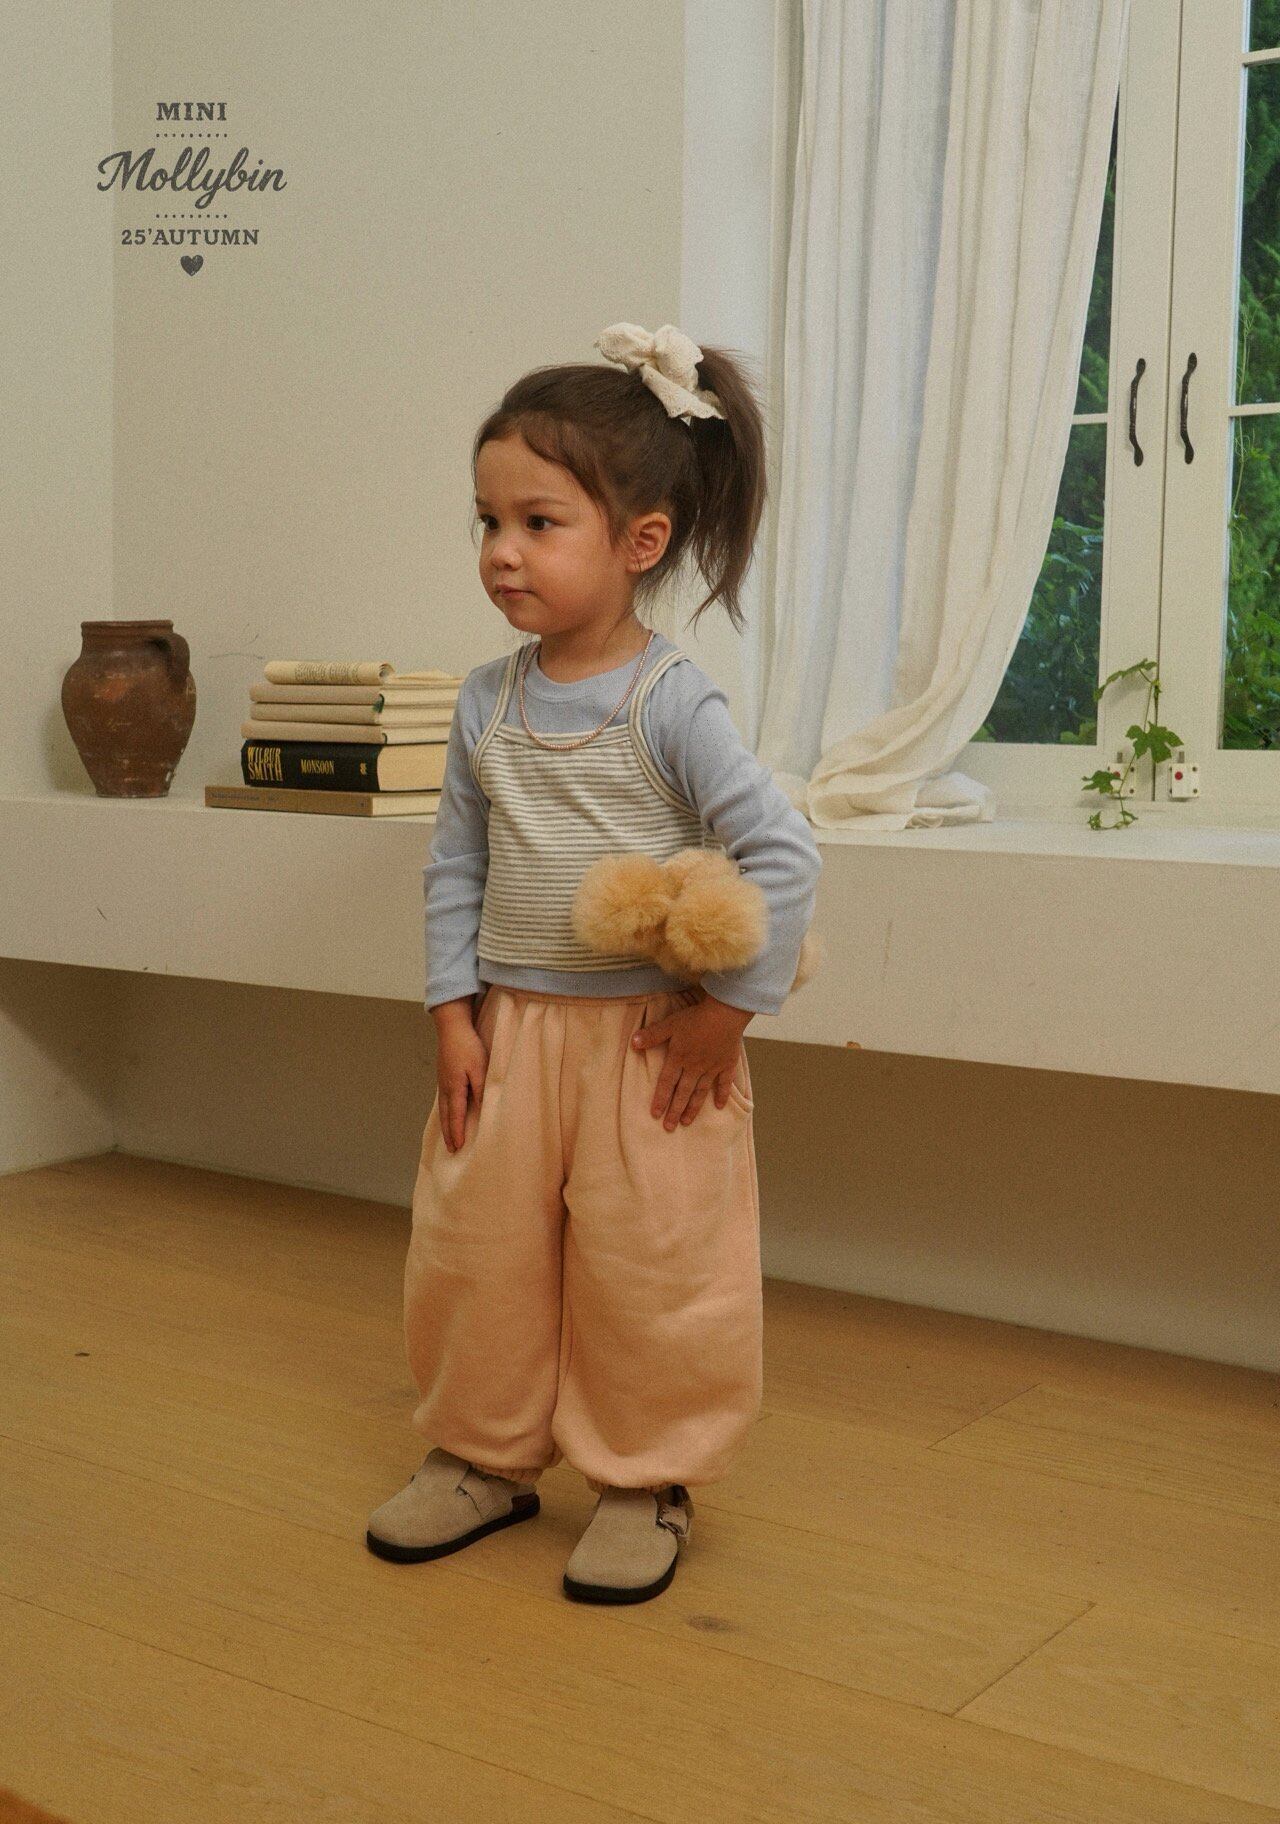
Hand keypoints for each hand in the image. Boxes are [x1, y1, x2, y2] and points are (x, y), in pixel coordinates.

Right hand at [432, 1005, 488, 1151]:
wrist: (452, 1027)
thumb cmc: (467, 1046)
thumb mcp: (480, 1068)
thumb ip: (481, 1090)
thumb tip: (483, 1110)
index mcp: (455, 1088)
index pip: (456, 1117)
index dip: (457, 1133)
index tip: (458, 1148)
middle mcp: (445, 1088)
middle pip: (446, 1116)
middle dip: (449, 1133)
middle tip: (451, 1149)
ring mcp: (442, 1081)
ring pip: (443, 1109)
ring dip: (445, 1124)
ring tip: (448, 1137)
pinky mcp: (443, 1075)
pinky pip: (443, 1100)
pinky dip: (445, 1112)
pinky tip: (448, 1112)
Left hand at [631, 989, 753, 1130]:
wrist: (725, 1013)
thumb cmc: (696, 1017)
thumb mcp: (670, 1024)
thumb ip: (652, 1035)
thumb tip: (633, 1043)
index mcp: (679, 1058)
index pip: (666, 1083)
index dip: (660, 1099)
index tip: (655, 1115)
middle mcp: (694, 1067)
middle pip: (682, 1093)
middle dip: (675, 1111)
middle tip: (669, 1127)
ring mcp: (712, 1068)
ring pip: (701, 1092)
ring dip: (693, 1108)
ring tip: (687, 1122)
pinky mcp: (727, 1064)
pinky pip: (724, 1084)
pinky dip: (722, 1095)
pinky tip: (719, 1106)